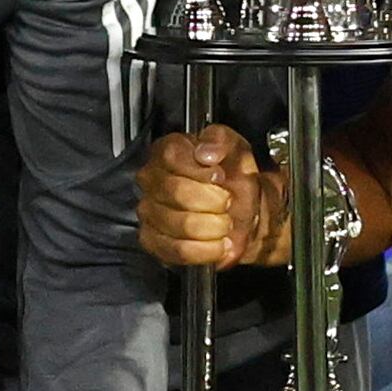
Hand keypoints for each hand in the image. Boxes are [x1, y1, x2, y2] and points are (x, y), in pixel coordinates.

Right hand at [136, 125, 286, 268]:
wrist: (243, 211)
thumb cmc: (234, 179)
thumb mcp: (235, 148)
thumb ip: (220, 140)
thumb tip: (206, 151)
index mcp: (166, 151)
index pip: (172, 158)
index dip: (201, 171)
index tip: (219, 176)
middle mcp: (151, 180)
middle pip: (177, 192)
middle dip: (213, 200)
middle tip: (226, 200)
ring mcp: (148, 212)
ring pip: (181, 224)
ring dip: (214, 226)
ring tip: (223, 222)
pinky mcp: (153, 241)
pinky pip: (178, 250)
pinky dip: (206, 250)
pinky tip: (218, 243)